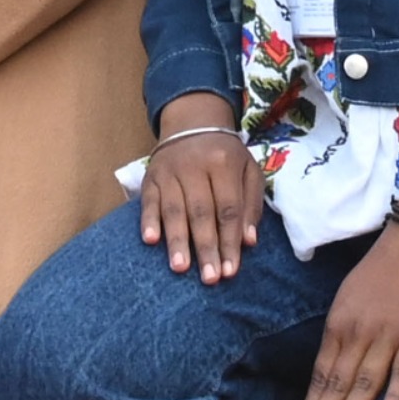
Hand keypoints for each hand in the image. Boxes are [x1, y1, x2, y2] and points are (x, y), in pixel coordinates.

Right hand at [137, 102, 262, 283]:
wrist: (192, 121)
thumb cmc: (225, 154)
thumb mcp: (248, 170)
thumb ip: (251, 204)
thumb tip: (248, 241)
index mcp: (224, 163)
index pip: (228, 208)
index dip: (230, 241)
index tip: (231, 271)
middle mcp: (195, 166)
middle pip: (202, 212)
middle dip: (206, 247)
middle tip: (209, 278)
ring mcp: (170, 171)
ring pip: (174, 209)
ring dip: (177, 240)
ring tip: (180, 268)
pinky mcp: (150, 176)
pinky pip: (148, 200)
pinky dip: (148, 220)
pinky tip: (150, 240)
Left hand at [294, 219, 398, 399]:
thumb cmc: (380, 271)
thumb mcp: (348, 299)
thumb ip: (340, 334)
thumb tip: (329, 369)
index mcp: (339, 323)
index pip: (320, 373)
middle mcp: (358, 332)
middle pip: (336, 383)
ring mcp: (389, 335)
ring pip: (365, 382)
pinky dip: (395, 398)